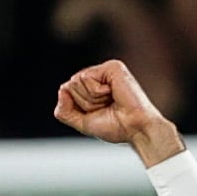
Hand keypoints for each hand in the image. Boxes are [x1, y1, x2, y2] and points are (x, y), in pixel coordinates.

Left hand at [53, 58, 180, 160]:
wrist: (135, 128)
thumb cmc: (115, 127)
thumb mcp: (82, 122)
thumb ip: (64, 111)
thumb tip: (61, 89)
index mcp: (92, 88)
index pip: (66, 92)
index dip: (77, 108)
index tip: (98, 113)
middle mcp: (98, 76)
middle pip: (69, 86)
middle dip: (84, 103)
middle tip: (105, 107)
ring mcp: (105, 70)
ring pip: (76, 81)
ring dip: (91, 99)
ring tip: (109, 101)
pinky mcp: (112, 66)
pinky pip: (86, 78)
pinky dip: (96, 92)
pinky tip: (112, 93)